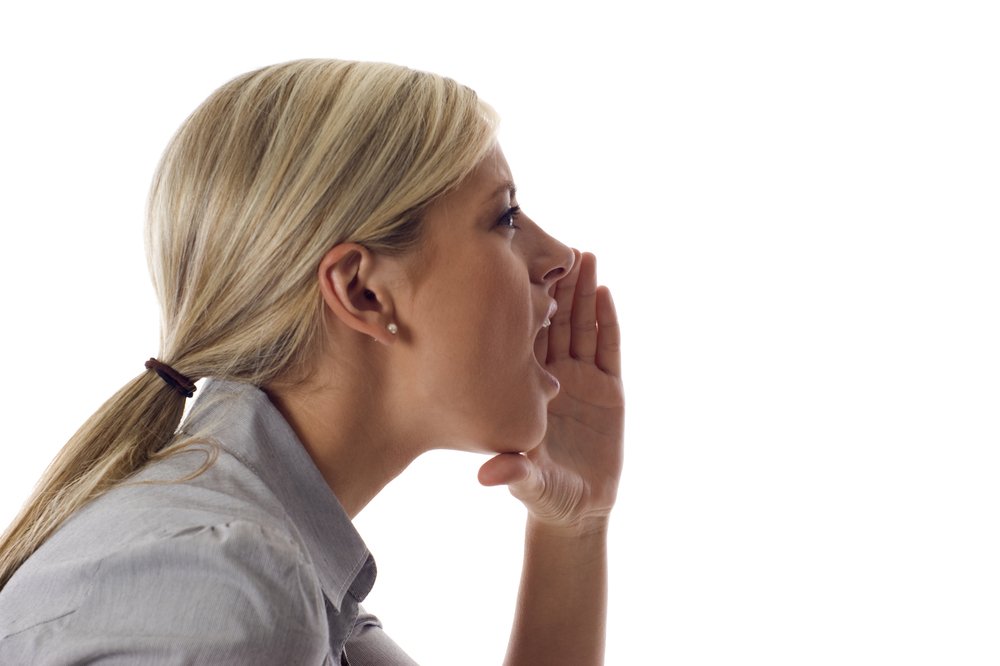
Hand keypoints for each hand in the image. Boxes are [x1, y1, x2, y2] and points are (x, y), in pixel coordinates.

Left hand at [479, 251, 623, 531]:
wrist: (578, 510)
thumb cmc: (543, 495)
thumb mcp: (528, 483)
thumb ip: (514, 474)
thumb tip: (487, 476)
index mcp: (528, 388)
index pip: (523, 340)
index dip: (524, 305)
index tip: (521, 270)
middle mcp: (552, 377)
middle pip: (555, 322)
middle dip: (557, 286)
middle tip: (558, 248)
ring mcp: (582, 381)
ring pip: (581, 327)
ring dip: (583, 293)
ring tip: (584, 256)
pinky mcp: (610, 390)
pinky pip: (609, 349)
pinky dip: (607, 321)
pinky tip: (605, 293)